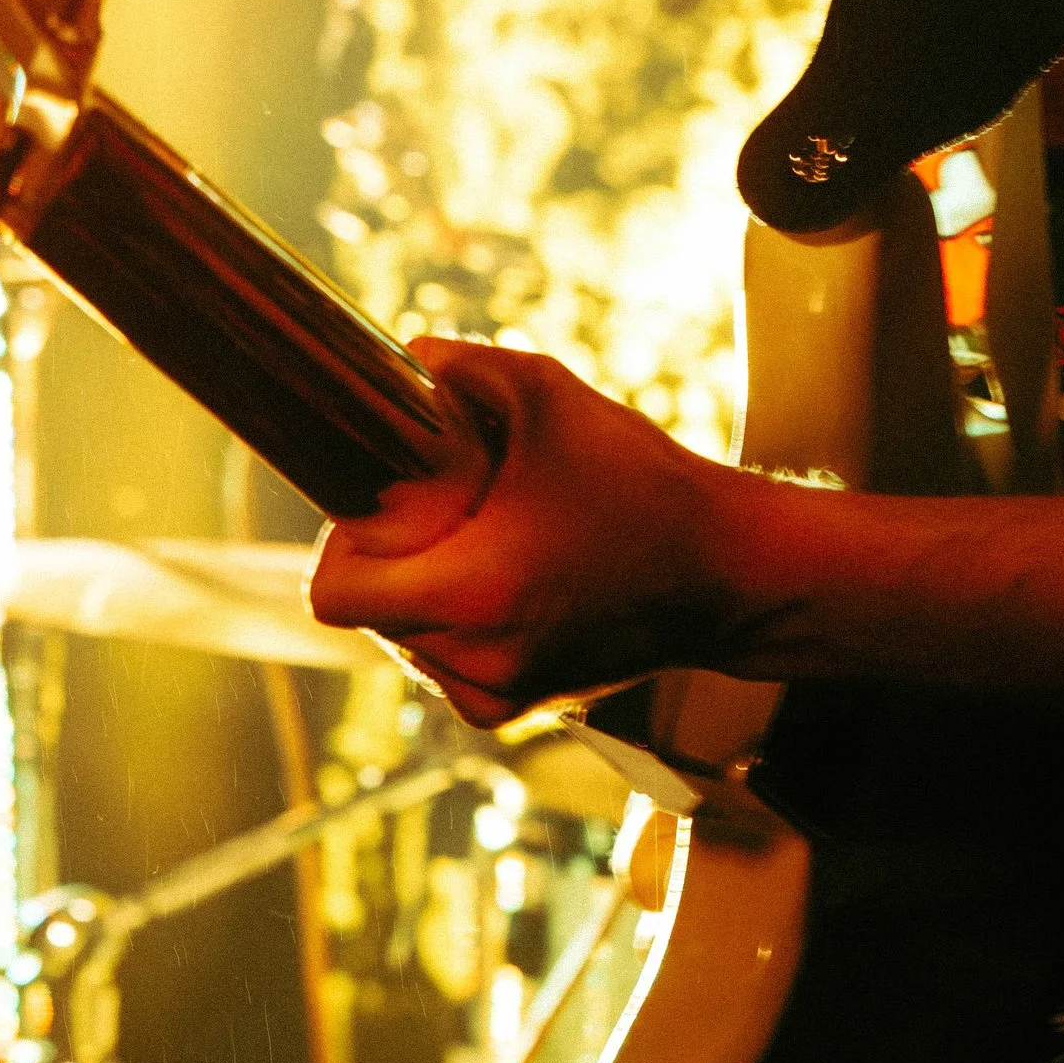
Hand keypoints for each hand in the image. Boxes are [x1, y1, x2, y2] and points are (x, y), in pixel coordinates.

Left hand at [309, 339, 741, 725]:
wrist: (729, 572)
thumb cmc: (646, 487)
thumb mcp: (553, 397)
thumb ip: (467, 369)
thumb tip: (411, 357)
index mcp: (472, 594)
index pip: (334, 594)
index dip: (344, 539)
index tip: (391, 502)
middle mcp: (476, 660)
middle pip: (372, 611)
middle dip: (395, 556)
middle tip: (456, 507)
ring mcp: (497, 693)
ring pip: (407, 638)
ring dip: (427, 590)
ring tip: (494, 540)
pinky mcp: (518, 705)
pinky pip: (448, 663)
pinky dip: (460, 622)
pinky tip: (513, 577)